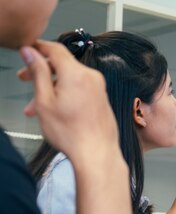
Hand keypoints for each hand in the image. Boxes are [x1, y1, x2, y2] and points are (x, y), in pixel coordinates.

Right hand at [17, 41, 117, 161]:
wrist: (97, 155)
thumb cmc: (71, 133)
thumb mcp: (44, 101)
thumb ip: (38, 72)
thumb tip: (30, 52)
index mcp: (77, 74)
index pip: (55, 49)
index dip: (38, 47)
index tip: (26, 50)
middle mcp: (92, 77)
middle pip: (62, 65)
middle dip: (41, 72)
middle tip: (24, 79)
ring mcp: (99, 89)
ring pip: (70, 80)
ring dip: (51, 88)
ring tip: (34, 107)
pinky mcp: (102, 100)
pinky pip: (80, 90)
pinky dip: (65, 95)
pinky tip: (54, 111)